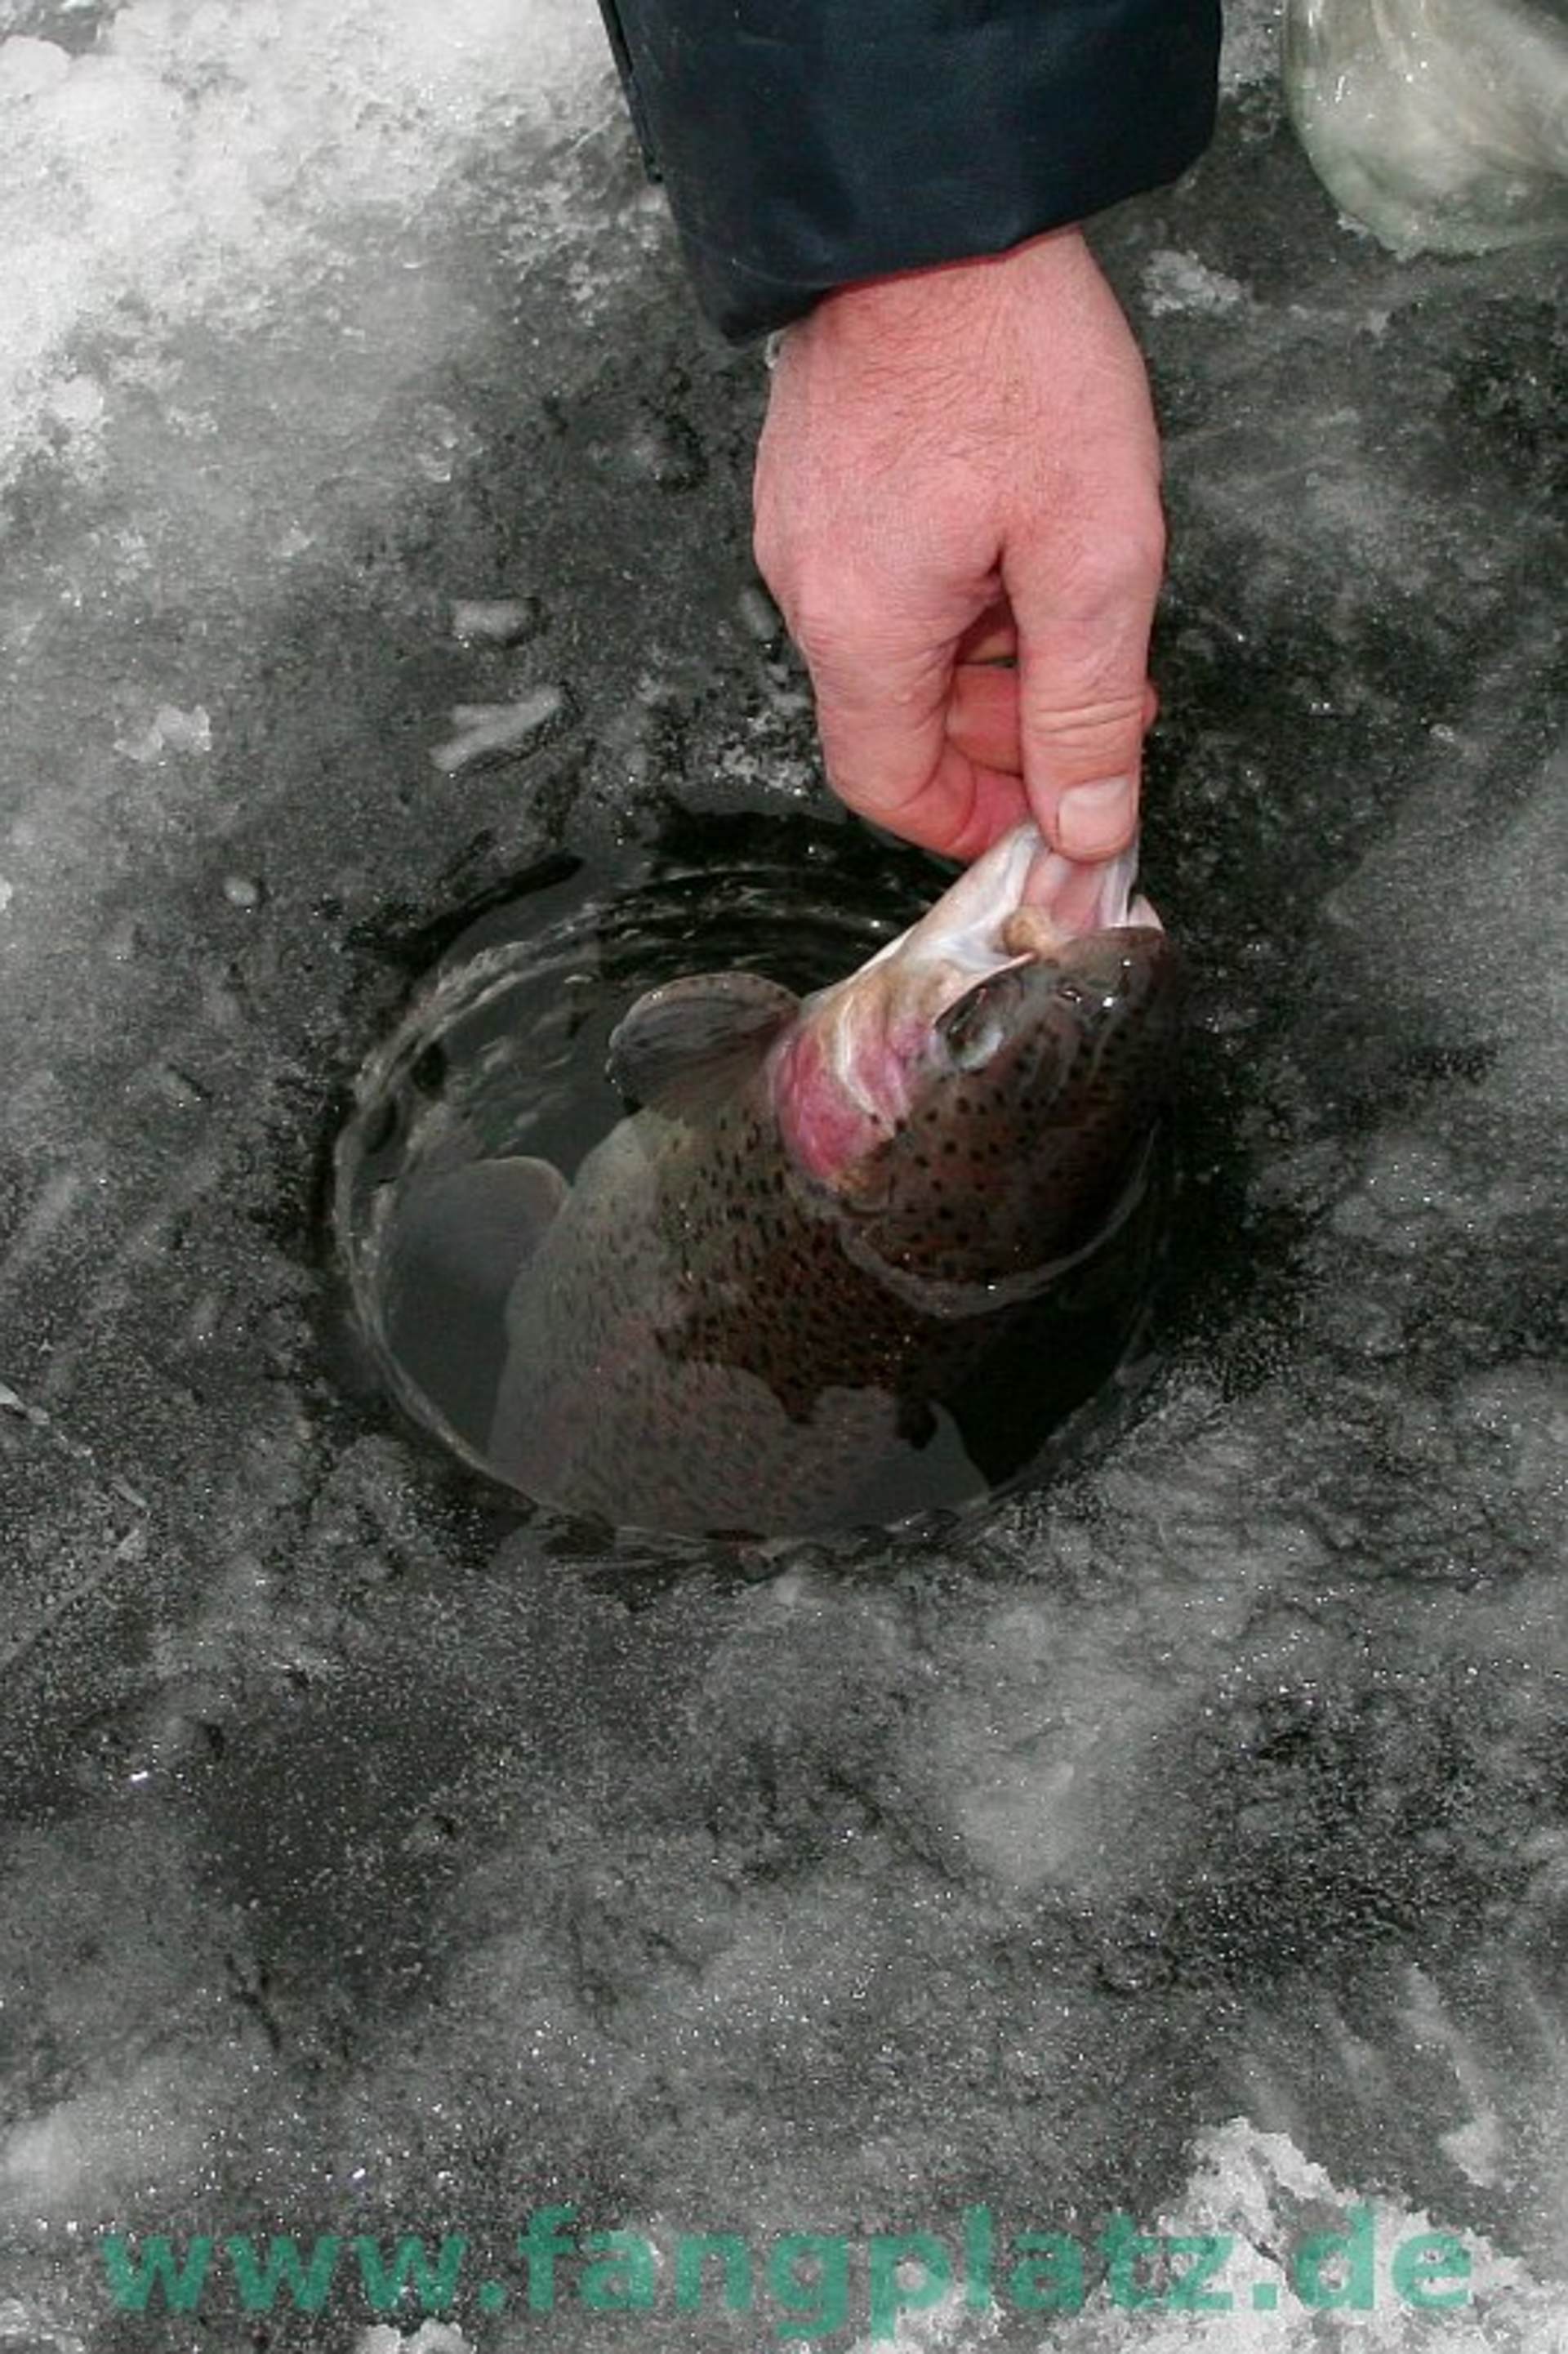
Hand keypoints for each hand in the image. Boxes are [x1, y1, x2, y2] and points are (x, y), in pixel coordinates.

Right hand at [753, 227, 1163, 862]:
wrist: (932, 201)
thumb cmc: (1010, 358)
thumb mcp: (1091, 556)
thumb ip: (1088, 709)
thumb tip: (1089, 827)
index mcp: (863, 629)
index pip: (889, 785)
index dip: (967, 819)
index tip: (1045, 810)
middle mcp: (810, 590)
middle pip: (898, 719)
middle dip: (1003, 733)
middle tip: (1100, 701)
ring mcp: (803, 528)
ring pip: (897, 647)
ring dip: (988, 659)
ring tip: (1075, 608)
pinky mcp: (816, 477)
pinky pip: (883, 577)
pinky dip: (956, 594)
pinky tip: (1020, 542)